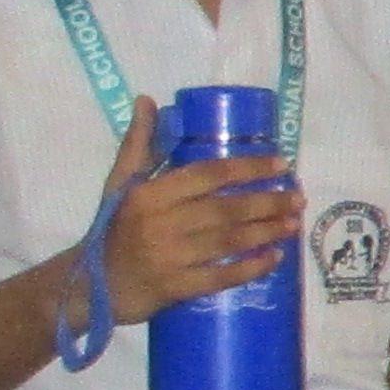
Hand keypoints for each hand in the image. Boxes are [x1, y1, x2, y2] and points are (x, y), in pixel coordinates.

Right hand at [95, 100, 299, 325]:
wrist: (91, 286)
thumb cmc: (111, 229)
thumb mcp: (119, 184)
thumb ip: (139, 144)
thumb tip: (147, 100)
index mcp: (150, 194)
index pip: (208, 174)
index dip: (247, 168)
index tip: (280, 165)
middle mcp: (161, 223)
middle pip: (226, 208)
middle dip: (267, 202)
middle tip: (298, 198)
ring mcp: (169, 258)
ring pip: (228, 241)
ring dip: (266, 231)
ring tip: (294, 223)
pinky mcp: (175, 288)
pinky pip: (220, 277)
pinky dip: (250, 269)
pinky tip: (274, 258)